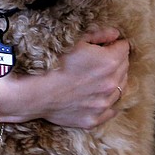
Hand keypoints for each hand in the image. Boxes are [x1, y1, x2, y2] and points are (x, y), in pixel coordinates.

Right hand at [0, 27, 129, 134]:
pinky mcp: (93, 119)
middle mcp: (111, 85)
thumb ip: (100, 35)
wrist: (30, 92)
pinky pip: (110, 110)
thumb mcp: (74, 41)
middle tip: (96, 59)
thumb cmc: (50, 62)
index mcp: (109, 62)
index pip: (124, 48)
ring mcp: (103, 104)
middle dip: (115, 61)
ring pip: (120, 89)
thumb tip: (116, 34)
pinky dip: (105, 102)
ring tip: (93, 77)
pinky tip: (94, 96)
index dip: (113, 44)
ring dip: (112, 81)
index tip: (103, 45)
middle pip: (124, 67)